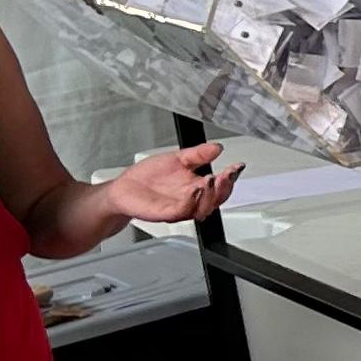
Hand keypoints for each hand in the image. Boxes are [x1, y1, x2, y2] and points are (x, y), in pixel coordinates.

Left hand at [100, 143, 241, 224]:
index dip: (231, 177)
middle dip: (224, 188)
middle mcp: (191, 200)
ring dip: (210, 196)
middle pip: (216, 200)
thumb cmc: (147, 177)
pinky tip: (194, 190)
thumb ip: (198, 154)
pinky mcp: (165, 213)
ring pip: (203, 209)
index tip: (236, 166)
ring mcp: (180, 208)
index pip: (220, 186)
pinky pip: (183, 211)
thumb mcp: (176, 159)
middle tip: (226, 175)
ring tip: (211, 180)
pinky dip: (191, 201)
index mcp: (196, 187)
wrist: (123, 189)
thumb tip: (217, 147)